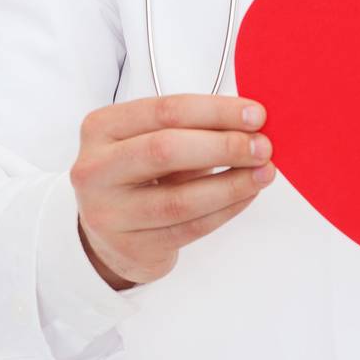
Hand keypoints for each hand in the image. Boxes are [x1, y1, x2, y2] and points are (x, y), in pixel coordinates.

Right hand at [69, 94, 275, 289]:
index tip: (257, 115)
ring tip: (264, 173)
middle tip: (263, 146)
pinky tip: (246, 195)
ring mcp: (107, 214)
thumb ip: (194, 127)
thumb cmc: (140, 171)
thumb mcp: (153, 138)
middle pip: (166, 150)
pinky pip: (188, 228)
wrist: (106, 230)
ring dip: (232, 184)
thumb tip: (253, 125)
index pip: (166, 111)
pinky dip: (225, 210)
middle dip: (224, 146)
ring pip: (179, 199)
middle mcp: (95, 170)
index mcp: (102, 128)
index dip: (217, 111)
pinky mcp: (129, 248)